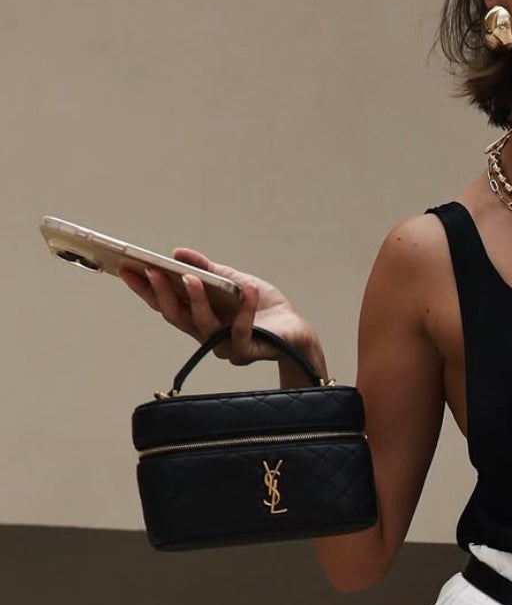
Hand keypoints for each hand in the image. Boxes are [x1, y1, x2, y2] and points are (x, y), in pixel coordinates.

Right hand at [117, 246, 317, 367]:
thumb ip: (206, 269)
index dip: (144, 288)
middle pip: (176, 317)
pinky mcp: (248, 351)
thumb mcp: (231, 280)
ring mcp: (225, 346)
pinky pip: (241, 331)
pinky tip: (245, 288)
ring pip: (203, 326)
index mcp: (197, 316)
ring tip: (191, 278)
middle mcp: (205, 335)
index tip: (124, 268)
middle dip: (161, 293)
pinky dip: (243, 310)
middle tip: (150, 271)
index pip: (164, 303)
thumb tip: (178, 253)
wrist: (294, 331)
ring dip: (195, 301)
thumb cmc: (261, 306)